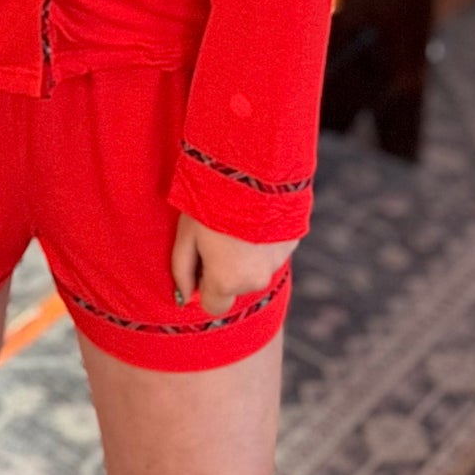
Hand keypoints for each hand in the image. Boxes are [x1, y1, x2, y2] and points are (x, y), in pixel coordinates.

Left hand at [170, 213, 297, 319]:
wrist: (251, 168)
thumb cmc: (211, 201)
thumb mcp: (186, 234)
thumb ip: (182, 271)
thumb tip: (185, 296)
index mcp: (226, 281)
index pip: (213, 306)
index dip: (204, 285)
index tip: (201, 260)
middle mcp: (255, 279)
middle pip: (237, 287)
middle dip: (227, 270)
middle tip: (218, 235)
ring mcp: (278, 262)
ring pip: (256, 269)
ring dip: (247, 254)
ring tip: (238, 222)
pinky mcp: (293, 243)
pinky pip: (273, 252)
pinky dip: (264, 241)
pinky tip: (256, 216)